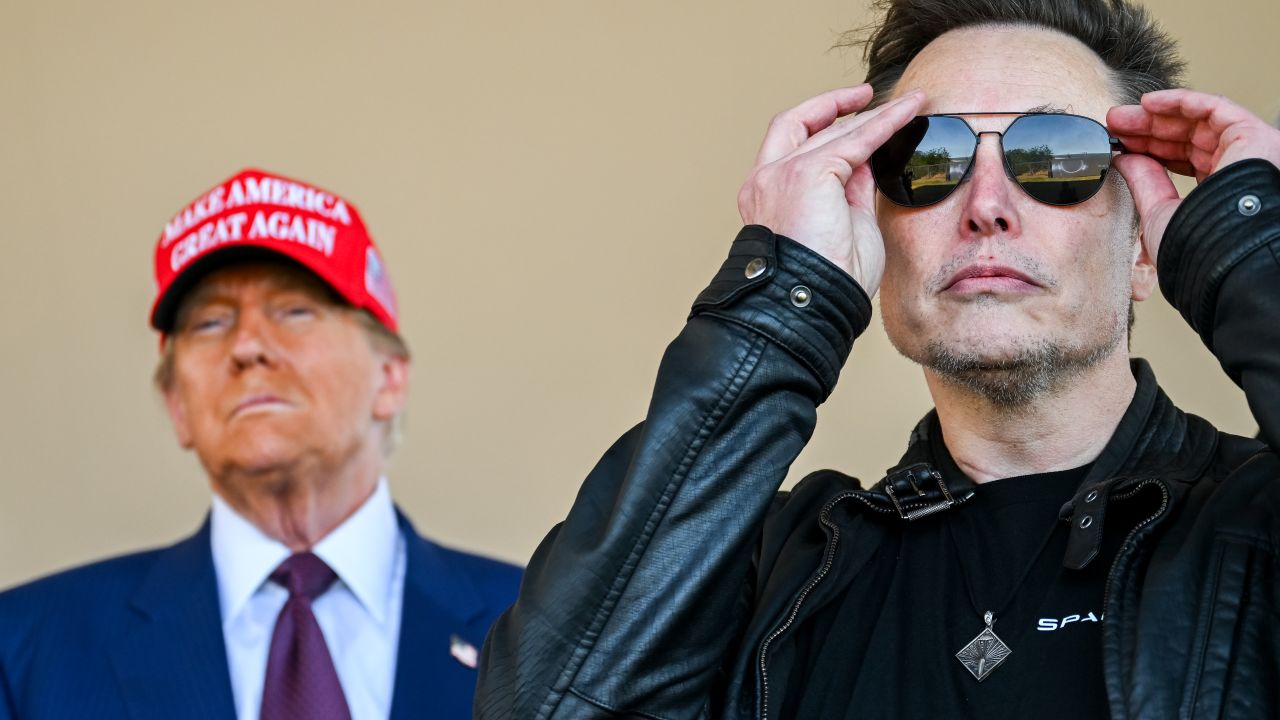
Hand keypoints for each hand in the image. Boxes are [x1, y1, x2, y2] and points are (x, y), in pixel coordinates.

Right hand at [737, 84, 925, 296]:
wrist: (809, 302)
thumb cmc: (828, 280)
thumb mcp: (843, 225)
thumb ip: (850, 189)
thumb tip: (866, 161)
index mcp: (768, 196)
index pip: (792, 146)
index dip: (821, 126)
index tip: (850, 114)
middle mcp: (766, 179)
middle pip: (800, 125)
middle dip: (835, 106)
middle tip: (868, 96)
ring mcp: (781, 173)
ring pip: (829, 129)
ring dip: (870, 113)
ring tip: (907, 104)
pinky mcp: (807, 173)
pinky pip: (855, 138)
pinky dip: (885, 122)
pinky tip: (909, 111)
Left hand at [1107, 89, 1279, 263]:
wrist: (1224, 250)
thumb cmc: (1198, 246)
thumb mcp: (1160, 213)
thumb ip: (1144, 184)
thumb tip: (1124, 160)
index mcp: (1219, 192)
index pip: (1183, 162)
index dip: (1149, 150)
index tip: (1118, 146)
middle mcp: (1238, 169)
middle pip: (1189, 138)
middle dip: (1147, 130)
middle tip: (1114, 125)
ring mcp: (1248, 151)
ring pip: (1199, 121)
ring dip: (1156, 116)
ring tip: (1120, 117)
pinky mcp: (1253, 134)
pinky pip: (1215, 108)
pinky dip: (1181, 101)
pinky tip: (1149, 103)